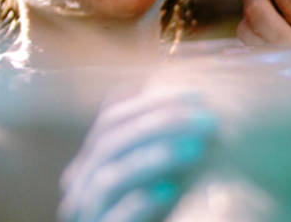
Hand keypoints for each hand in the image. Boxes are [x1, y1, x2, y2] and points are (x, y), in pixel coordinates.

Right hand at [59, 91, 218, 221]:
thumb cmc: (163, 202)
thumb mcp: (160, 165)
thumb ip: (156, 133)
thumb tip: (167, 82)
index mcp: (92, 161)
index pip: (113, 119)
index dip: (153, 102)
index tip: (198, 95)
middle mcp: (82, 185)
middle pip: (111, 142)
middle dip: (161, 124)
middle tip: (208, 119)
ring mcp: (89, 213)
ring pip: (110, 178)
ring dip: (155, 158)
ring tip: (196, 148)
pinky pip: (113, 219)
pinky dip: (140, 202)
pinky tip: (170, 189)